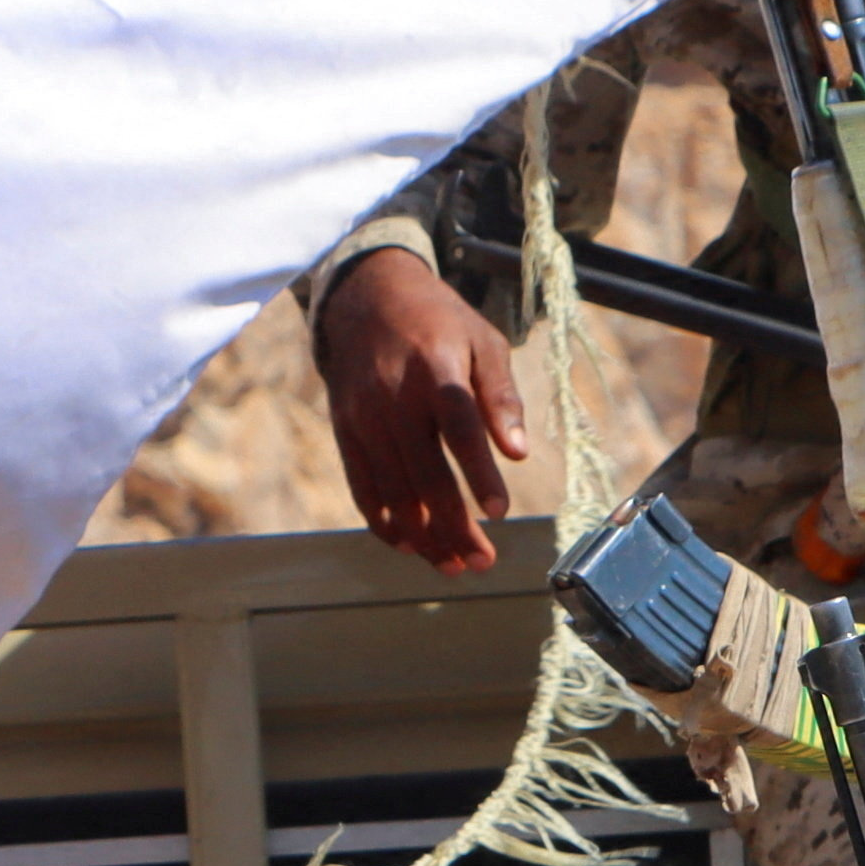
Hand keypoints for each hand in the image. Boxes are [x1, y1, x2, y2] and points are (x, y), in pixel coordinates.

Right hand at [316, 250, 526, 577]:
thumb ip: (501, 396)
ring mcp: (364, 417)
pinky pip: (363, 487)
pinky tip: (410, 546)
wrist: (366, 300)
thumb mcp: (482, 341)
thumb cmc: (439, 324)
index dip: (479, 474)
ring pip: (393, 491)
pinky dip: (384, 522)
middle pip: (425, 475)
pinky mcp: (345, 431)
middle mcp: (394, 397)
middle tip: (482, 561)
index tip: (499, 512)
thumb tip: (519, 451)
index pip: (459, 429)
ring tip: (453, 565)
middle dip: (454, 526)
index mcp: (436, 370)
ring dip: (423, 536)